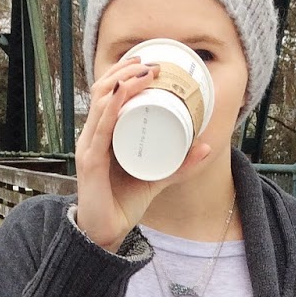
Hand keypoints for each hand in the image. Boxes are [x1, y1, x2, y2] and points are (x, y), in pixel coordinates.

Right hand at [73, 53, 213, 251]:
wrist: (106, 234)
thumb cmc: (124, 204)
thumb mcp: (157, 178)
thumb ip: (179, 165)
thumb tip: (206, 146)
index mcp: (103, 134)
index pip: (107, 93)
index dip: (124, 72)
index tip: (150, 62)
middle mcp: (92, 136)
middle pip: (102, 90)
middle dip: (125, 70)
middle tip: (152, 63)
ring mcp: (89, 147)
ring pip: (101, 102)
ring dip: (123, 82)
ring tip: (145, 72)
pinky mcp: (90, 163)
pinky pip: (100, 130)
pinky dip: (112, 109)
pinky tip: (122, 95)